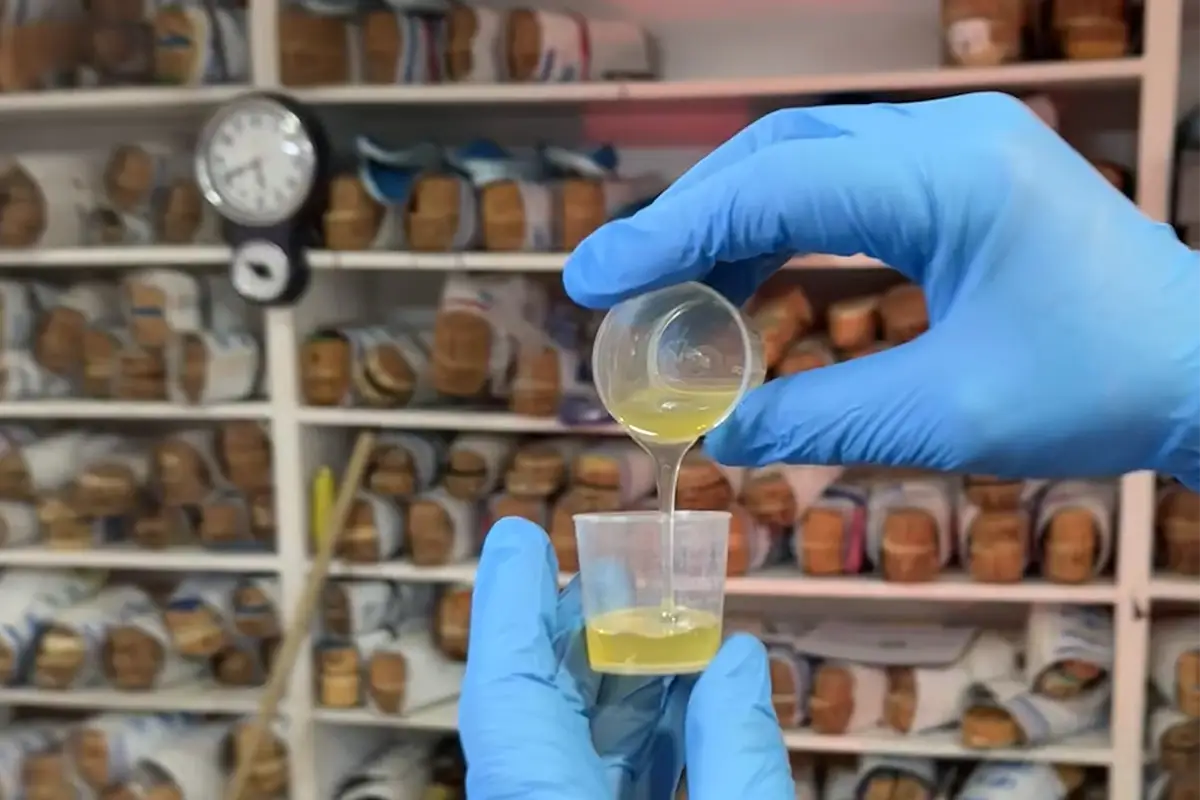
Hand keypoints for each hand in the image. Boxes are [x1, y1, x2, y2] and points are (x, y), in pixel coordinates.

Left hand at [457, 517, 793, 798]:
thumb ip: (738, 758)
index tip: (520, 537)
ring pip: (573, 742)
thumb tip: (739, 658)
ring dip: (622, 679)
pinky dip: (645, 736)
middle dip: (585, 628)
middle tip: (625, 565)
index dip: (509, 606)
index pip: (506, 691)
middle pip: (542, 703)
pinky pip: (601, 778)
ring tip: (667, 619)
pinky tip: (688, 699)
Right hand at [563, 92, 1199, 486]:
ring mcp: (957, 148)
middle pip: (779, 153)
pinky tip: (744, 288)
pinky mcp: (960, 177)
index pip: (777, 183)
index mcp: (950, 175)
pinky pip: (844, 190)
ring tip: (670, 303)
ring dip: (729, 228)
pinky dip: (781, 236)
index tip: (594, 279)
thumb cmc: (1101, 391)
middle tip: (618, 288)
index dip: (673, 233)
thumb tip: (712, 435)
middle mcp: (949, 136)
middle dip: (689, 221)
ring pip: (805, 163)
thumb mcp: (945, 419)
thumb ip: (815, 419)